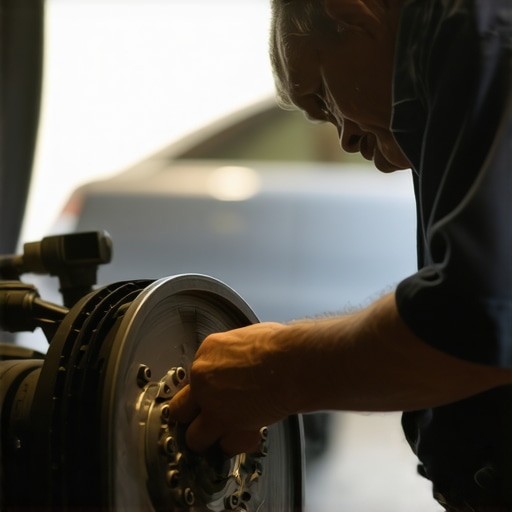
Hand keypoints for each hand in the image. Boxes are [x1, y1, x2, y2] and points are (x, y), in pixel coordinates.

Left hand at [167, 322, 295, 455]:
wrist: (292, 363)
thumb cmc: (279, 346)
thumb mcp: (247, 339)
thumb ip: (234, 356)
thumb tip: (240, 362)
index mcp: (207, 353)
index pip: (193, 376)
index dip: (203, 387)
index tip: (211, 392)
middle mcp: (203, 381)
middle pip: (180, 409)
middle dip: (191, 416)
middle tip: (205, 418)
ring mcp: (214, 407)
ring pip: (194, 437)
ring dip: (209, 438)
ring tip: (223, 434)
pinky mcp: (231, 427)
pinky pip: (227, 445)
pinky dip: (238, 443)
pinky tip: (247, 434)